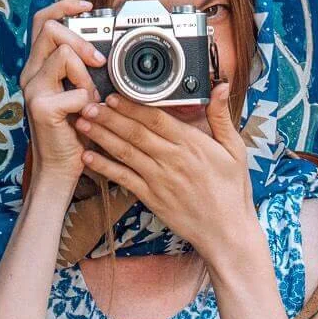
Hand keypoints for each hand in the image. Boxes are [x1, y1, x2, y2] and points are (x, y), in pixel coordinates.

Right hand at [20, 0, 104, 196]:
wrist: (62, 168)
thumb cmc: (75, 129)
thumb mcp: (80, 90)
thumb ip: (83, 68)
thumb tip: (104, 45)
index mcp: (38, 66)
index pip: (42, 20)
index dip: (64, 6)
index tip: (88, 5)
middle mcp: (30, 74)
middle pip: (49, 28)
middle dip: (80, 39)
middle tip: (97, 60)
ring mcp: (32, 90)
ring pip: (62, 53)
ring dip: (85, 72)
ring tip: (90, 96)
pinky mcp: (41, 108)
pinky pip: (74, 90)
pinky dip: (88, 100)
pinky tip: (86, 114)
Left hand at [73, 83, 258, 268]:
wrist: (226, 232)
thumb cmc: (232, 190)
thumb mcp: (235, 149)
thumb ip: (221, 117)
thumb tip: (221, 87)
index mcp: (191, 144)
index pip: (156, 119)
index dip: (131, 106)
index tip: (113, 96)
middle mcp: (172, 159)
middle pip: (135, 133)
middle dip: (108, 117)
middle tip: (87, 104)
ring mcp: (159, 180)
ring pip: (125, 153)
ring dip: (101, 137)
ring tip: (82, 123)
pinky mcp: (151, 198)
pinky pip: (124, 179)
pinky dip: (105, 168)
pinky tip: (88, 158)